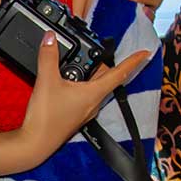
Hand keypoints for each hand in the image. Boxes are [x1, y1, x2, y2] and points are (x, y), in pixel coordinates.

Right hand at [9, 32, 151, 173]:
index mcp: (94, 93)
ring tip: (74, 63)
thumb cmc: (46, 118)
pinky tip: (65, 81)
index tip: (145, 52)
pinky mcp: (76, 114)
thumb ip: (48, 56)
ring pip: (94, 85)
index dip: (133, 61)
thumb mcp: (46, 80)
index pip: (120, 74)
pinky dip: (80, 83)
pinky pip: (84, 94)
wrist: (35, 143)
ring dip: (89, 73)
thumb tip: (50, 37)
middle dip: (100, 62)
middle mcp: (93, 102)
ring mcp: (85, 110)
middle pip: (105, 77)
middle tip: (92, 50)